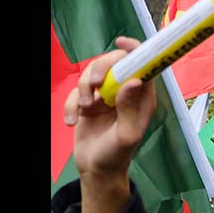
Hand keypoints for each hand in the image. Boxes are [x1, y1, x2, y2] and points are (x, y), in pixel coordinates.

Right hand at [64, 37, 156, 181]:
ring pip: (92, 73)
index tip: (121, 43)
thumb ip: (130, 108)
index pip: (142, 65)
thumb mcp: (127, 135)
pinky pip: (76, 91)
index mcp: (142, 96)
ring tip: (84, 110)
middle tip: (94, 85)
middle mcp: (125, 92)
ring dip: (83, 88)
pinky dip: (70, 104)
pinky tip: (71, 121)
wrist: (95, 169)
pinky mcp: (87, 102)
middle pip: (113, 62)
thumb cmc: (117, 154)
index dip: (135, 50)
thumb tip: (134, 81)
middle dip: (101, 69)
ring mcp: (105, 95)